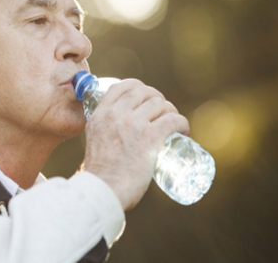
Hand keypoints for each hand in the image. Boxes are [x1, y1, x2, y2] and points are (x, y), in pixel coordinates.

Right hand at [82, 79, 189, 210]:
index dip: (137, 87)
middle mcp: (116, 115)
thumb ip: (102, 133)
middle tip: (162, 113)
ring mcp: (133, 124)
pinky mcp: (150, 137)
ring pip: (160, 104)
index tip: (145, 96)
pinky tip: (184, 130)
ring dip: (171, 111)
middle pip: (144, 92)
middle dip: (157, 99)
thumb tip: (113, 137)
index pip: (120, 87)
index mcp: (100, 115)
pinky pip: (173, 120)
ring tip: (173, 124)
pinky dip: (182, 123)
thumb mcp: (94, 142)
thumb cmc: (100, 174)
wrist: (103, 190)